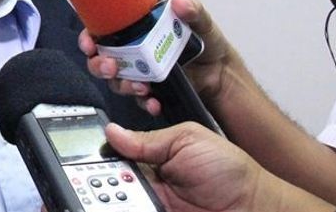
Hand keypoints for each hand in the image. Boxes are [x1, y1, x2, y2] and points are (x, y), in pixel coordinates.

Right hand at [82, 0, 237, 114]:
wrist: (224, 74)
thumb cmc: (207, 43)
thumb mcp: (201, 22)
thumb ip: (192, 10)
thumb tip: (179, 2)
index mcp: (137, 29)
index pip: (102, 31)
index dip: (89, 37)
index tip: (89, 43)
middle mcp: (133, 51)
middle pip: (101, 59)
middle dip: (99, 65)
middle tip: (111, 66)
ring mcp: (140, 73)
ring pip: (116, 81)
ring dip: (122, 85)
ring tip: (140, 87)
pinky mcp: (151, 92)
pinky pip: (139, 100)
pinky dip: (144, 102)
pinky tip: (154, 101)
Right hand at [104, 122, 333, 211]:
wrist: (255, 209)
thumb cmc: (229, 170)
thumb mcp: (187, 140)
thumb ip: (147, 140)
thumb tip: (111, 132)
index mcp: (151, 156)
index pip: (113, 156)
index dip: (97, 155)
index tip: (81, 155)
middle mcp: (146, 183)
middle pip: (107, 182)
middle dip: (95, 182)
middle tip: (92, 183)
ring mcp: (150, 204)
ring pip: (115, 202)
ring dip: (108, 199)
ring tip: (105, 197)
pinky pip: (131, 211)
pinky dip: (120, 207)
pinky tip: (112, 205)